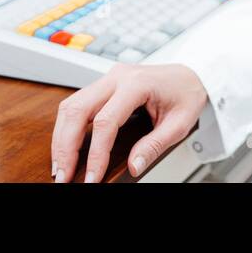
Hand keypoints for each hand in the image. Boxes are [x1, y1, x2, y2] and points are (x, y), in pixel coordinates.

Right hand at [51, 63, 208, 182]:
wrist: (191, 74)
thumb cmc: (187, 94)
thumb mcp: (180, 123)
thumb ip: (155, 145)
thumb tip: (134, 166)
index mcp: (137, 83)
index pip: (106, 121)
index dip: (95, 153)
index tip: (91, 178)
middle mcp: (117, 77)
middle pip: (77, 109)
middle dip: (65, 146)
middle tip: (62, 176)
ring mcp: (108, 78)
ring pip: (71, 105)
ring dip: (61, 137)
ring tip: (60, 166)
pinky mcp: (104, 85)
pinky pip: (77, 103)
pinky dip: (67, 127)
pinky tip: (67, 147)